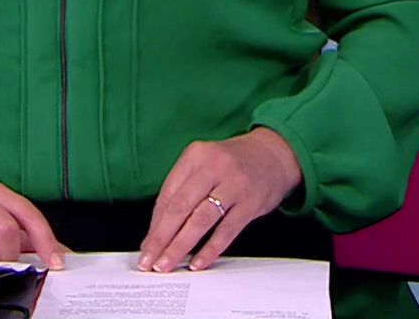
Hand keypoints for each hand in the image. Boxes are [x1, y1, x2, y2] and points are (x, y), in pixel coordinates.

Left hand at [136, 128, 303, 272]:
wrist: (273, 155)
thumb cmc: (232, 164)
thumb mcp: (204, 165)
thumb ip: (182, 192)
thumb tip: (157, 231)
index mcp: (195, 155)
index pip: (167, 195)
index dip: (154, 225)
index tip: (145, 247)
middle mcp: (213, 166)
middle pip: (179, 208)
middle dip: (161, 238)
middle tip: (149, 260)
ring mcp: (233, 184)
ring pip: (200, 220)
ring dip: (180, 246)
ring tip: (167, 263)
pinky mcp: (251, 202)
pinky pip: (227, 230)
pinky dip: (210, 249)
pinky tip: (198, 262)